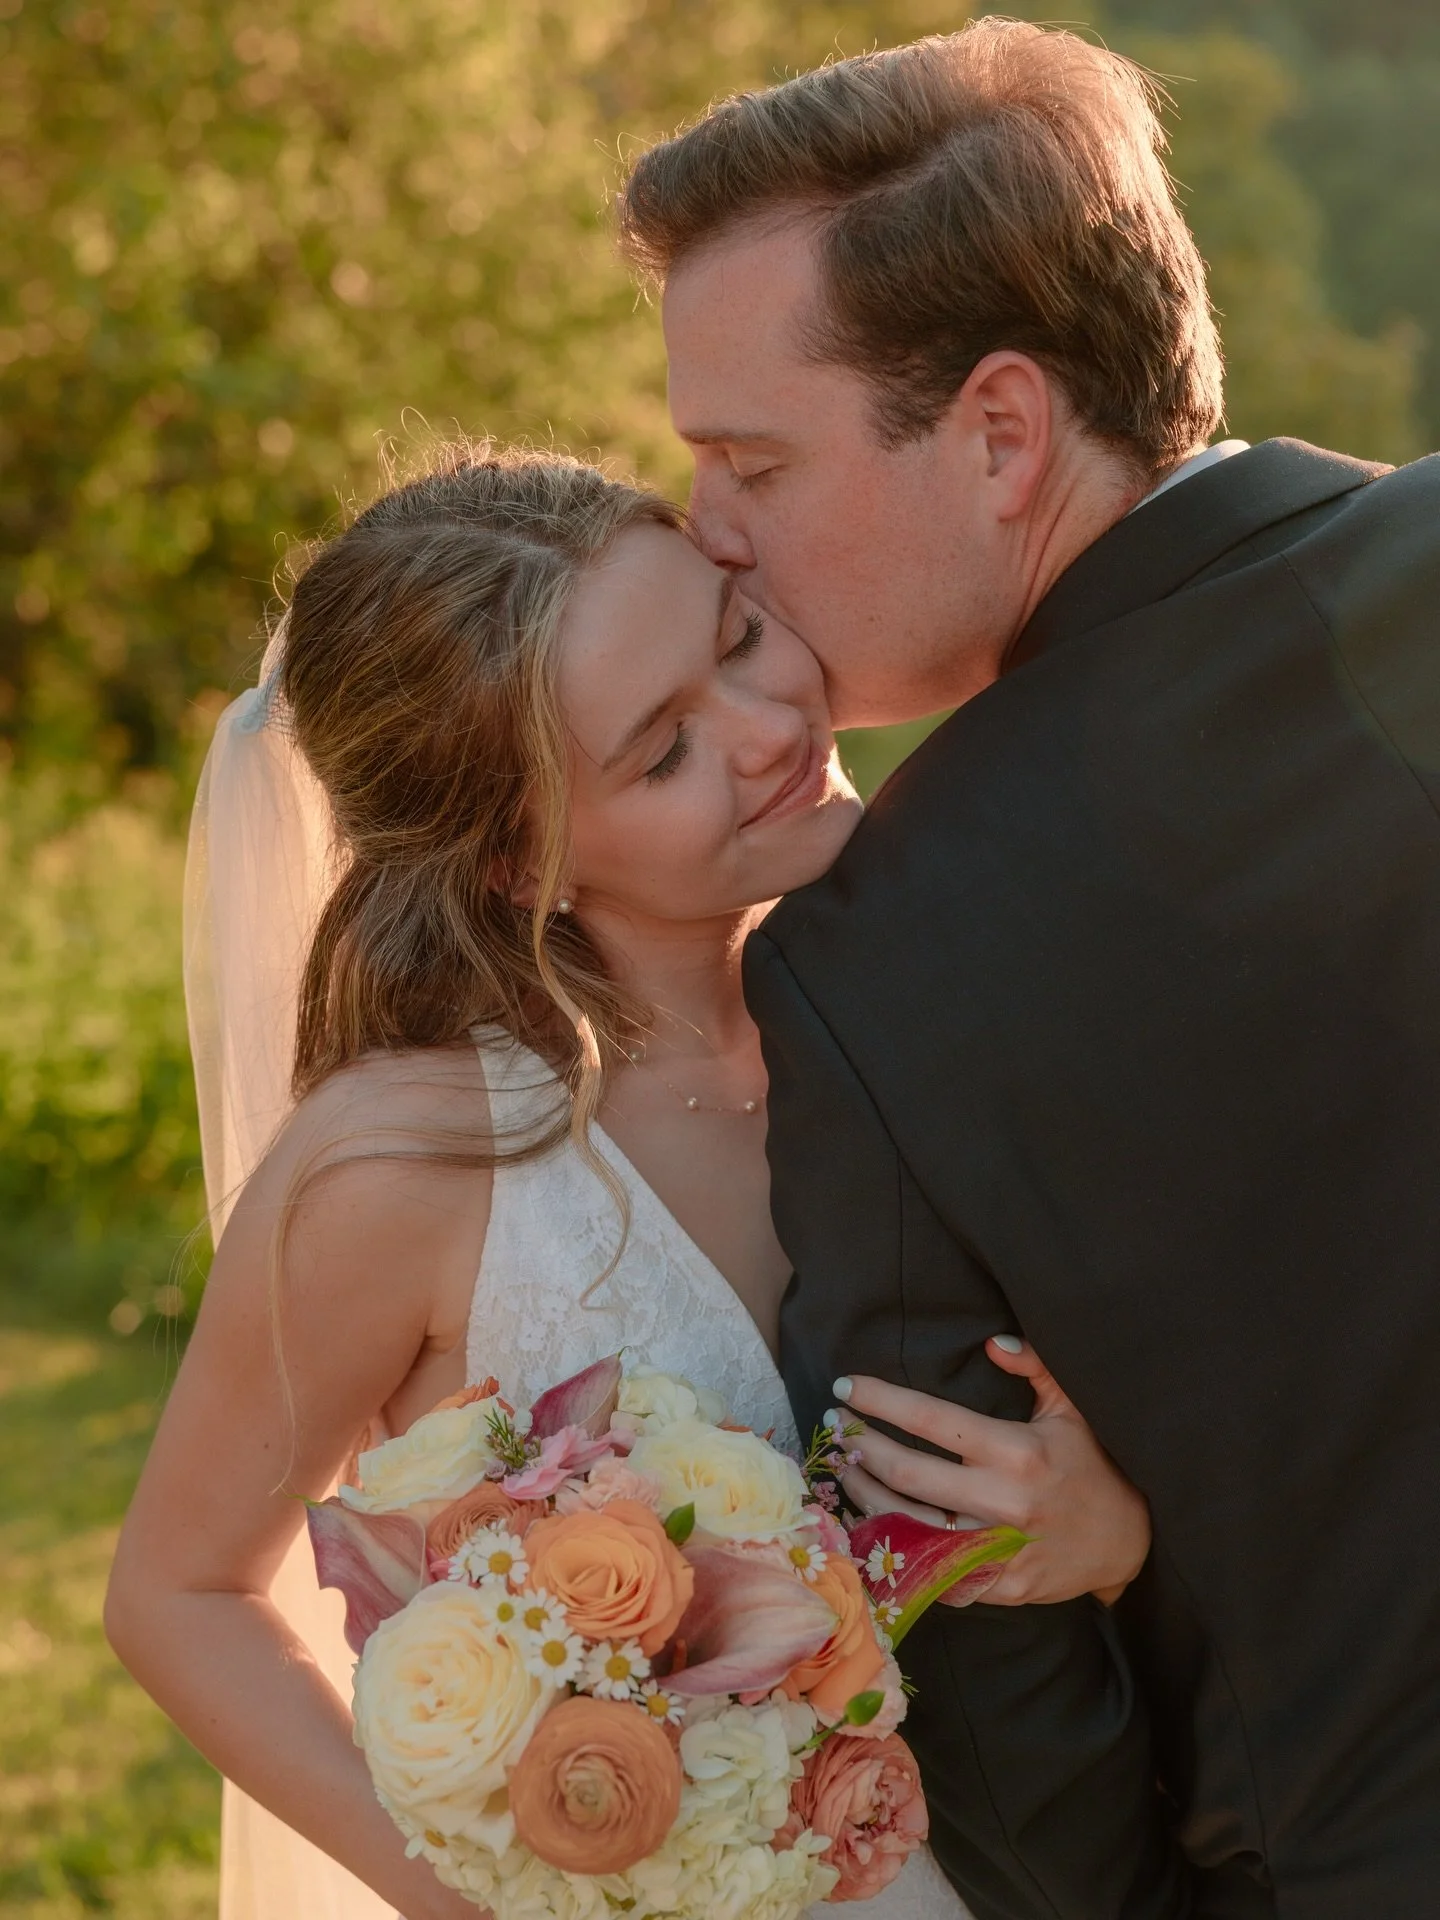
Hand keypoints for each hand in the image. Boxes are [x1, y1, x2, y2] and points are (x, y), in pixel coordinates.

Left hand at [833, 1338, 1150, 1606]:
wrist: (1133, 1543)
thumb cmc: (1094, 1465)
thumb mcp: (1071, 1407)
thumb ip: (1034, 1365)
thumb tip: (990, 1341)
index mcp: (1018, 1452)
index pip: (932, 1420)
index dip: (881, 1401)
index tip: (846, 1387)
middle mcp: (1004, 1503)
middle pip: (908, 1475)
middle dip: (862, 1447)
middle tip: (835, 1426)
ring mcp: (999, 1551)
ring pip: (910, 1527)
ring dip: (866, 1497)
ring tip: (843, 1470)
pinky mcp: (999, 1588)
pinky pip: (933, 1571)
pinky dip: (896, 1548)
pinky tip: (871, 1524)